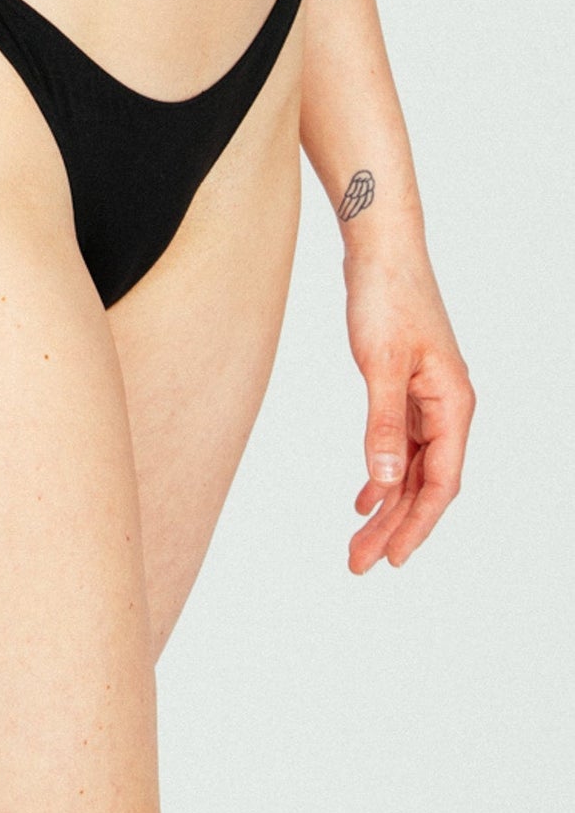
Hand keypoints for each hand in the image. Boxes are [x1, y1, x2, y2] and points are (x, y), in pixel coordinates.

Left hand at [342, 236, 475, 572]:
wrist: (379, 250)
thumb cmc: (386, 297)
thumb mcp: (380, 364)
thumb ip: (383, 424)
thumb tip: (387, 482)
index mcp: (453, 405)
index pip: (441, 483)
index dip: (417, 525)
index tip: (391, 559)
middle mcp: (447, 406)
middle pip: (426, 483)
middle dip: (395, 526)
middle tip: (360, 563)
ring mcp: (428, 397)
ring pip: (411, 467)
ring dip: (387, 504)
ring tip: (358, 540)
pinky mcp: (406, 386)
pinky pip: (400, 444)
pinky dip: (383, 472)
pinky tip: (365, 496)